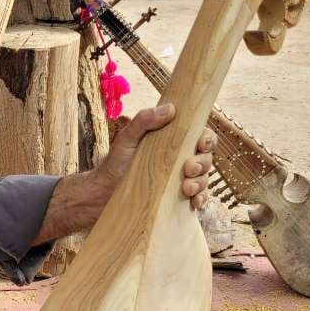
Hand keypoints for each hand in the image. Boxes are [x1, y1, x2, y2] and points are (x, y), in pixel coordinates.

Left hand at [97, 104, 215, 209]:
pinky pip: (198, 198)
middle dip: (202, 163)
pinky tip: (194, 202)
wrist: (102, 194)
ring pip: (204, 179)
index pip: (200, 136)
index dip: (207, 140)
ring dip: (201, 183)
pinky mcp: (177, 199)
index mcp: (172, 142)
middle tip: (188, 169)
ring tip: (186, 188)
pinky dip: (201, 199)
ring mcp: (179, 180)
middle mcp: (179, 160)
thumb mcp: (127, 138)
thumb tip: (170, 108)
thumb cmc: (115, 163)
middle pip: (206, 158)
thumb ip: (144, 121)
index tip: (201, 144)